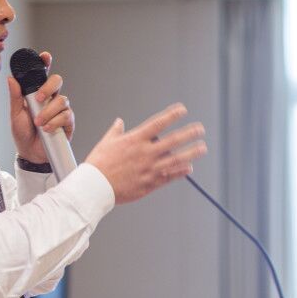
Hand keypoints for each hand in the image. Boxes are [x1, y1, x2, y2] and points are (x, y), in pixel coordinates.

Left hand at [7, 51, 73, 164]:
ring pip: (62, 99)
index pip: (42, 74)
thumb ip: (15, 97)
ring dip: (48, 112)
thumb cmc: (22, 133)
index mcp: (37, 93)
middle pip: (57, 81)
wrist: (30, 153)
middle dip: (48, 87)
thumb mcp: (15, 114)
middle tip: (38, 99)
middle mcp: (50, 98)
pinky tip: (47, 129)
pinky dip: (55, 121)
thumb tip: (11, 78)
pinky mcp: (68, 121)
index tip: (45, 56)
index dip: (45, 63)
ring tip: (38, 123)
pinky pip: (66, 115)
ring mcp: (60, 109)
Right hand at [85, 104, 206, 203]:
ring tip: (202, 148)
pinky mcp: (149, 183)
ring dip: (191, 152)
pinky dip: (180, 172)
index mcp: (135, 140)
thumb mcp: (106, 142)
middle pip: (173, 140)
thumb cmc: (98, 164)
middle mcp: (145, 153)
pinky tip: (188, 168)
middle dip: (189, 133)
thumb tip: (119, 122)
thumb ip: (116, 131)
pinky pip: (169, 176)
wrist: (94, 187)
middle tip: (200, 129)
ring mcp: (149, 168)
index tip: (183, 110)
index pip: (158, 123)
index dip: (172, 115)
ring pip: (176, 159)